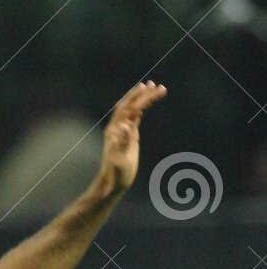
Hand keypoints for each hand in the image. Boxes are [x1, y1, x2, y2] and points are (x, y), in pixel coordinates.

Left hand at [99, 80, 166, 194]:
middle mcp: (117, 127)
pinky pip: (132, 118)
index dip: (142, 98)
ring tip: (151, 87)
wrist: (111, 183)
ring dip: (140, 98)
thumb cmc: (116, 173)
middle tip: (156, 84)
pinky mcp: (125, 136)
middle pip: (129, 105)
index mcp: (116, 129)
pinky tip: (145, 105)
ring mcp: (121, 131)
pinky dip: (139, 109)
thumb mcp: (121, 158)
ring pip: (130, 109)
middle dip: (142, 94)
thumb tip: (125, 125)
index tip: (155, 89)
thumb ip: (123, 141)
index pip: (131, 108)